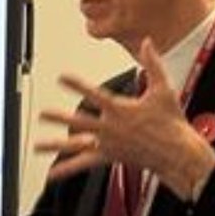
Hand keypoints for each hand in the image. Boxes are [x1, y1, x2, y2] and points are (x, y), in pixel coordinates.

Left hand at [36, 39, 214, 198]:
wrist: (176, 151)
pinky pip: (84, 163)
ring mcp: (108, 144)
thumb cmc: (171, 120)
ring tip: (38, 145)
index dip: (77, 85)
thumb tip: (148, 42)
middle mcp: (111, 128)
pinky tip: (52, 174)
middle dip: (59, 118)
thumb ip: (153, 63)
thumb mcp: (164, 88)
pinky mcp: (108, 157)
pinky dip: (68, 169)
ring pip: (77, 144)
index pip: (94, 94)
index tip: (62, 78)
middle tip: (43, 114)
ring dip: (55, 144)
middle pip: (79, 122)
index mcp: (121, 109)